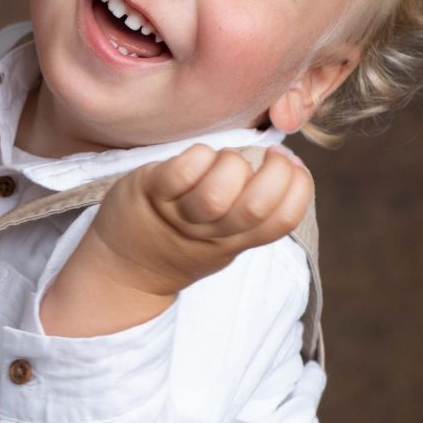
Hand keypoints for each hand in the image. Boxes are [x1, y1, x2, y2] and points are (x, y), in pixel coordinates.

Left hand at [85, 144, 311, 299]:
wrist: (124, 267)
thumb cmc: (183, 237)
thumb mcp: (226, 234)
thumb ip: (254, 205)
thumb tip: (290, 162)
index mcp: (237, 242)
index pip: (283, 221)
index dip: (298, 187)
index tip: (292, 166)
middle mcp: (211, 234)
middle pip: (254, 207)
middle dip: (273, 172)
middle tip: (268, 156)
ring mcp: (179, 215)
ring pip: (215, 193)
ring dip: (230, 165)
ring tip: (224, 160)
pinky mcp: (149, 192)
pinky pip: (179, 172)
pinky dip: (197, 156)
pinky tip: (197, 156)